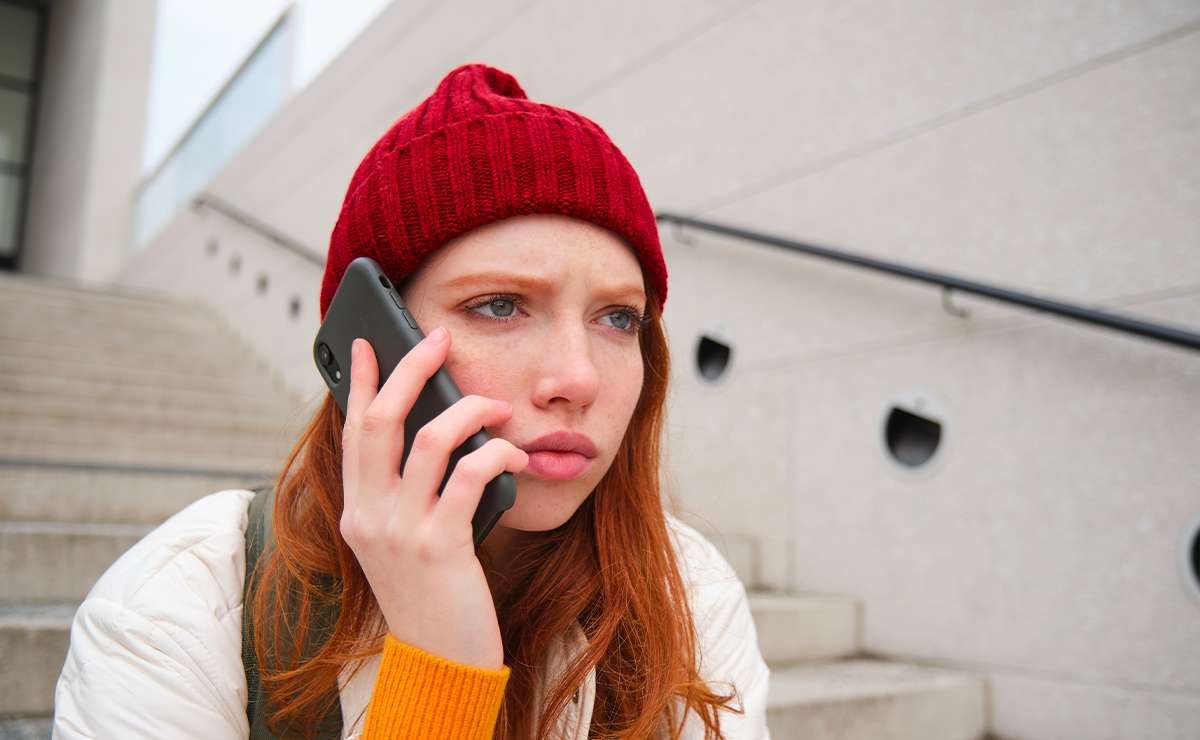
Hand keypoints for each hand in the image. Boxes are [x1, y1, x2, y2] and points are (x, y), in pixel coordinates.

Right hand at [339, 328, 528, 669]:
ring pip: (426, 442)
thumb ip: (408, 493)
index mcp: (358, 511)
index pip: (352, 432)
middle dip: (411, 371)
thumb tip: (436, 431)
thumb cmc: (434, 594)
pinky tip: (512, 452)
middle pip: (381, 422)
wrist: (441, 662)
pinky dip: (495, 453)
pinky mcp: (439, 547)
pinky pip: (470, 477)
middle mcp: (370, 517)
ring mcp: (401, 532)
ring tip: (494, 405)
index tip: (369, 344)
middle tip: (440, 340)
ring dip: (466, 411)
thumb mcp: (405, 541)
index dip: (359, 383)